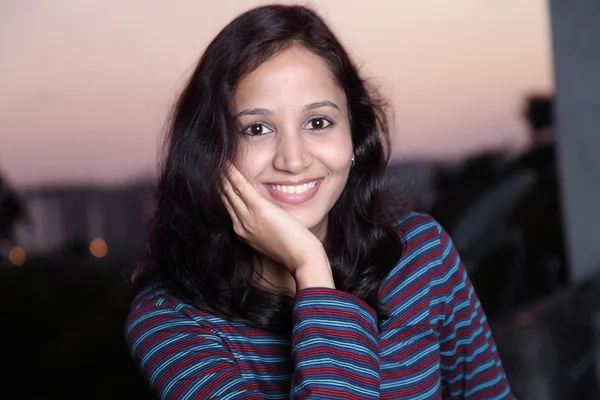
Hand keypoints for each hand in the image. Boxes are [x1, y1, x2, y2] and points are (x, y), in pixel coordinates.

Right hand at [221, 164, 331, 284]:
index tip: (217, 179)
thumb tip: (265, 214)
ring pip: (229, 191)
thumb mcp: (272, 236)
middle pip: (225, 198)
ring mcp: (248, 218)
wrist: (302, 258)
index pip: (229, 207)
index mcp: (244, 231)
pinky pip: (241, 188)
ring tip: (215, 161)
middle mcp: (241, 225)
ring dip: (221, 175)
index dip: (222, 192)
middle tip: (210, 166)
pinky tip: (226, 164)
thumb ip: (264, 225)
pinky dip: (232, 174)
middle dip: (217, 182)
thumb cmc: (293, 250)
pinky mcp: (259, 209)